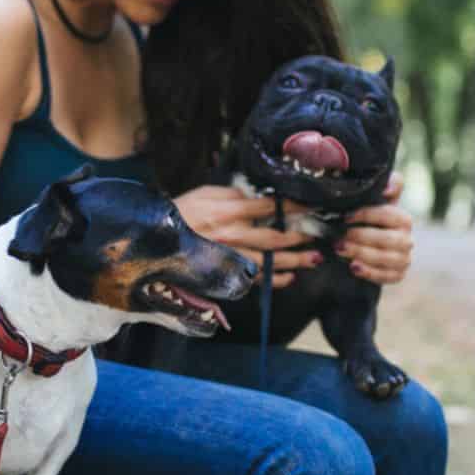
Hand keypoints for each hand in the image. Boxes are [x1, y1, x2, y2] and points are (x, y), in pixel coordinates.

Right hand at [174, 185, 319, 288]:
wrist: (155, 240)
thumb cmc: (181, 213)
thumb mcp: (204, 194)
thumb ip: (232, 194)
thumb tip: (258, 196)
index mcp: (227, 212)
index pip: (268, 208)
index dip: (292, 205)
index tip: (309, 204)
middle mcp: (231, 236)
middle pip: (274, 237)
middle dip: (300, 236)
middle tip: (318, 234)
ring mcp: (229, 258)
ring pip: (270, 262)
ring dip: (295, 261)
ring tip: (314, 259)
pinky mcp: (224, 274)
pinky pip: (255, 280)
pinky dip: (275, 280)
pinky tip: (290, 277)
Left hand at [337, 172, 413, 285]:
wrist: (372, 246)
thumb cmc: (372, 220)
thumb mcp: (376, 202)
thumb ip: (386, 187)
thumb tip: (388, 188)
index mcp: (403, 219)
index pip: (387, 215)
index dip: (366, 215)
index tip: (345, 216)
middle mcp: (407, 239)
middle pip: (387, 239)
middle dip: (361, 238)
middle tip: (339, 237)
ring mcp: (404, 259)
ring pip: (386, 258)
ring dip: (361, 254)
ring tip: (340, 249)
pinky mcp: (398, 275)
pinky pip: (386, 276)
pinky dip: (369, 272)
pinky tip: (353, 267)